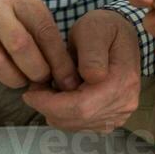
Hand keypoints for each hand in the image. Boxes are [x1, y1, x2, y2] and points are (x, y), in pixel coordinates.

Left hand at [24, 9, 141, 132]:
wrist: (122, 35)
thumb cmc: (104, 28)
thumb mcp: (94, 29)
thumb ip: (91, 52)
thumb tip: (91, 77)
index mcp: (122, 81)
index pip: (81, 106)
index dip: (51, 105)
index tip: (30, 93)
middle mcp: (125, 103)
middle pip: (78, 119)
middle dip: (50, 108)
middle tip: (35, 89)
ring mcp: (120, 113)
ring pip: (78, 125)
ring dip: (56, 112)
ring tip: (48, 89)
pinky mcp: (113, 118)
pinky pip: (83, 125)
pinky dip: (66, 114)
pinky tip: (62, 96)